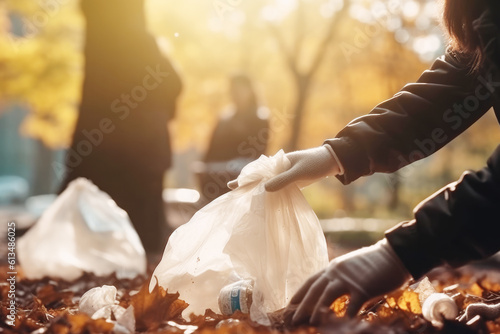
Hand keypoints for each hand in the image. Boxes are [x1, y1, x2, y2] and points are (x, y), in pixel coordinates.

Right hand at [227, 145, 340, 190]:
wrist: (331, 162)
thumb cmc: (315, 164)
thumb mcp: (299, 172)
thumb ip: (283, 180)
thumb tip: (265, 189)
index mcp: (278, 162)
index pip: (256, 171)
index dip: (244, 178)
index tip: (231, 185)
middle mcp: (278, 168)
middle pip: (259, 177)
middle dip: (246, 184)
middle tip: (231, 191)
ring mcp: (284, 175)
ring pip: (267, 183)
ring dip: (257, 190)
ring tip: (243, 198)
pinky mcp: (291, 182)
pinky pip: (276, 188)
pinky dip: (269, 193)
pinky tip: (263, 200)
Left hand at [285, 239, 410, 326]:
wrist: (394, 256)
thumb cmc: (375, 263)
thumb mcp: (351, 267)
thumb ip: (341, 278)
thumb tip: (332, 289)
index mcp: (333, 268)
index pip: (311, 281)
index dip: (300, 293)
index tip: (290, 304)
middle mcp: (337, 272)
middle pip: (314, 289)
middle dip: (302, 305)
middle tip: (293, 319)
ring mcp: (349, 280)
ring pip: (327, 295)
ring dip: (317, 310)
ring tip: (310, 323)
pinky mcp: (363, 288)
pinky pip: (352, 305)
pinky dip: (346, 316)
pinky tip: (343, 325)